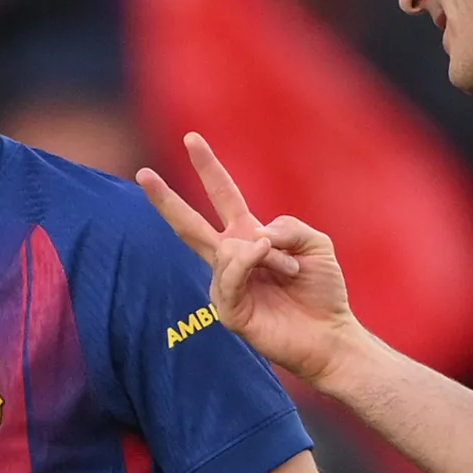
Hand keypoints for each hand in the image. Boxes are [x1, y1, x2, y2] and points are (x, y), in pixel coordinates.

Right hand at [136, 133, 360, 386]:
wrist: (329, 333)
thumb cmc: (322, 290)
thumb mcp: (314, 242)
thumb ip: (287, 226)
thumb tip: (253, 235)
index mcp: (249, 235)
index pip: (223, 195)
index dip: (208, 167)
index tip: (192, 138)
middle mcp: (231, 258)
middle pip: (190, 224)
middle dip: (166, 199)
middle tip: (142, 173)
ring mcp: (225, 285)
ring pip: (227, 251)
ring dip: (266, 254)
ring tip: (290, 271)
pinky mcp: (227, 310)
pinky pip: (229, 276)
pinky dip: (248, 262)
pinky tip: (263, 257)